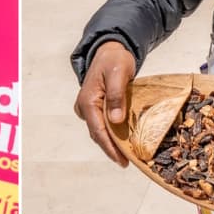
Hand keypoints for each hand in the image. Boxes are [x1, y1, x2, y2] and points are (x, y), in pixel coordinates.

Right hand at [73, 41, 135, 166]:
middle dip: (112, 149)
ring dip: (113, 143)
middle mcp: (85, 107)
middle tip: (128, 162)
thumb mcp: (118, 74)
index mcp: (88, 101)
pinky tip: (125, 141)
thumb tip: (116, 120)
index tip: (122, 160)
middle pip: (98, 134)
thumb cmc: (114, 60)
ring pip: (100, 131)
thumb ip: (116, 96)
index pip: (98, 130)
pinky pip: (103, 124)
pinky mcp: (95, 108)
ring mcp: (88, 108)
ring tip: (128, 155)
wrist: (109, 51)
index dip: (110, 147)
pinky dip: (113, 134)